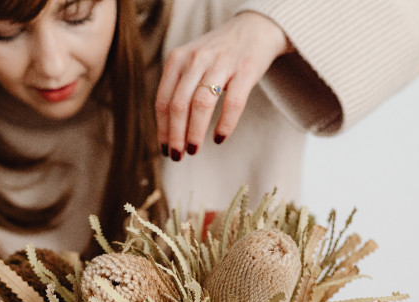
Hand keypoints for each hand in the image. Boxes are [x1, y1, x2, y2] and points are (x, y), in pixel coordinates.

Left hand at [155, 11, 292, 160]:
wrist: (255, 27)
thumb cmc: (219, 54)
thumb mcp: (191, 62)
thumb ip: (178, 87)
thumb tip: (169, 131)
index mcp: (177, 59)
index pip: (163, 101)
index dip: (162, 129)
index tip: (165, 149)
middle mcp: (196, 59)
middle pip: (179, 105)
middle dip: (175, 135)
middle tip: (178, 156)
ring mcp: (221, 63)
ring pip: (201, 104)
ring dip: (194, 132)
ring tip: (193, 149)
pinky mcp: (245, 69)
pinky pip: (232, 102)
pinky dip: (225, 124)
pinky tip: (219, 138)